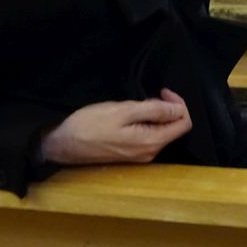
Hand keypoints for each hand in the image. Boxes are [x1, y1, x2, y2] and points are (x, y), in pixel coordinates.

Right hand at [41, 88, 191, 164]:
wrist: (63, 144)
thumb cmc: (90, 124)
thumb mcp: (123, 111)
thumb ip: (154, 110)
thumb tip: (178, 109)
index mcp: (151, 142)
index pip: (184, 124)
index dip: (179, 104)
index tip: (163, 91)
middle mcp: (150, 153)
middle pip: (175, 129)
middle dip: (170, 108)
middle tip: (153, 93)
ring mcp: (140, 156)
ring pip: (162, 132)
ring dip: (158, 115)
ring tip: (141, 102)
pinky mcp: (130, 154)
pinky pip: (150, 136)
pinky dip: (149, 122)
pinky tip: (134, 114)